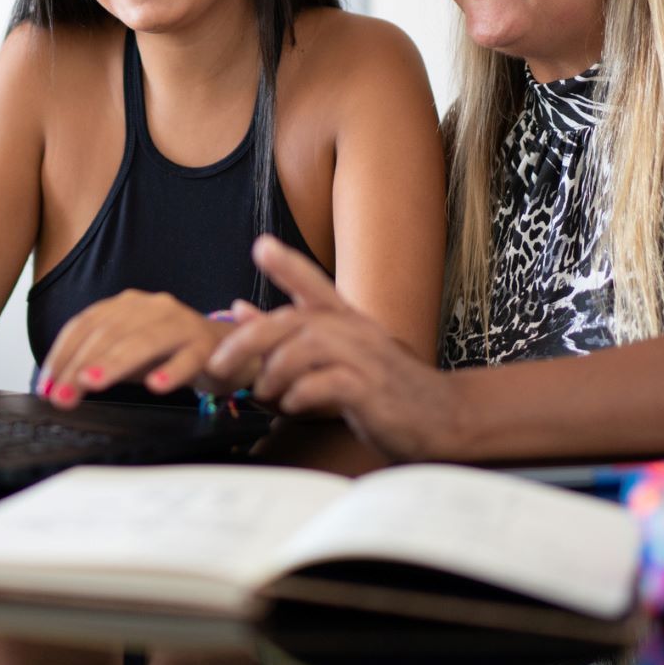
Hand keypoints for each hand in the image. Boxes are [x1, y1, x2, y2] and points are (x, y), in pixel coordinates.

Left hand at [37, 290, 242, 408]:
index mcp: (127, 305)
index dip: (62, 354)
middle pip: (110, 332)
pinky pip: (188, 358)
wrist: (226, 349)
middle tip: (62, 396)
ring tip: (92, 383)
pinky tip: (155, 386)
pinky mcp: (207, 345)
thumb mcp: (128, 357)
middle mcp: (152, 307)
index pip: (86, 324)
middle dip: (80, 365)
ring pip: (144, 341)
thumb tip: (59, 387)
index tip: (47, 385)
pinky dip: (171, 371)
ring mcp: (181, 323)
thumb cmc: (169, 353)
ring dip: (114, 363)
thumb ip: (97, 366)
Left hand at [207, 235, 455, 460]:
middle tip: (220, 363)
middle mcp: (356, 331)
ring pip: (307, 348)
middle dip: (249, 340)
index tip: (261, 247)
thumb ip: (286, 336)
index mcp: (347, 320)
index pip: (315, 283)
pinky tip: (293, 406)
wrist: (444, 417)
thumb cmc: (384, 386)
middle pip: (293, 321)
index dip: (287, 264)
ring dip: (274, 372)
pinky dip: (301, 395)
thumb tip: (238, 309)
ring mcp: (366, 359)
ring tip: (264, 392)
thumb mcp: (336, 356)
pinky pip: (327, 384)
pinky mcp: (372, 390)